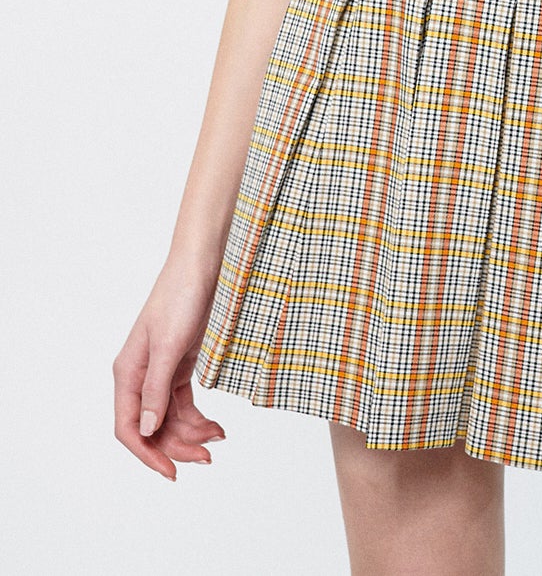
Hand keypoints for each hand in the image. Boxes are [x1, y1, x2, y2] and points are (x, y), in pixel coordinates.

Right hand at [113, 258, 227, 478]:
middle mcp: (141, 376)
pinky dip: (199, 418)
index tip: (171, 473)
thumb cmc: (181, 296)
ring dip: (191, 435)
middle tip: (207, 459)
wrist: (204, 265)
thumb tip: (145, 430)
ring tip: (218, 439)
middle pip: (152, 428)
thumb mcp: (169, 345)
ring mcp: (161, 371)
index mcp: (128, 372)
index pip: (128, 428)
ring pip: (170, 419)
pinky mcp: (181, 365)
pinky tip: (216, 426)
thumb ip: (156, 389)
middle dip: (177, 447)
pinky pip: (184, 404)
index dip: (147, 454)